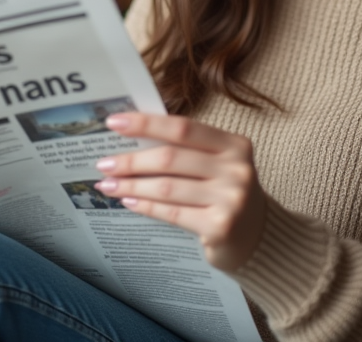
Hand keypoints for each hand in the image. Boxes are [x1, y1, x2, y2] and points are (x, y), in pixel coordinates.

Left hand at [94, 113, 266, 271]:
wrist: (257, 238)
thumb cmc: (226, 192)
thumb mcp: (217, 164)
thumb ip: (186, 149)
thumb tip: (132, 137)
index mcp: (235, 145)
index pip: (183, 128)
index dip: (146, 124)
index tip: (114, 123)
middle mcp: (237, 170)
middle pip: (171, 158)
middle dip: (131, 161)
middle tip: (103, 164)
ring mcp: (231, 199)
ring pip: (167, 187)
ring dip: (131, 185)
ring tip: (108, 185)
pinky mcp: (220, 227)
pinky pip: (172, 212)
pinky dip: (146, 206)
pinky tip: (128, 200)